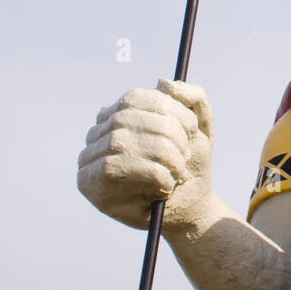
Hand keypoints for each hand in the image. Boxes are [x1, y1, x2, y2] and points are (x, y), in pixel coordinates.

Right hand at [77, 80, 213, 230]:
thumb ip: (192, 98)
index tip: (192, 127)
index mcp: (119, 113)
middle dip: (169, 136)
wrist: (191, 206)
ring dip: (164, 157)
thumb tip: (162, 82)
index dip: (168, 109)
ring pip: (123, 143)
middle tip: (187, 154)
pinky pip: (120, 169)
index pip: (135, 98)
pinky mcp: (90, 185)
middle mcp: (98, 132)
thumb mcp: (201, 126)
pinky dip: (155, 176)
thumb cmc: (191, 163)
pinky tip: (165, 187)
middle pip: (127, 119)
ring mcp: (88, 158)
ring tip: (179, 172)